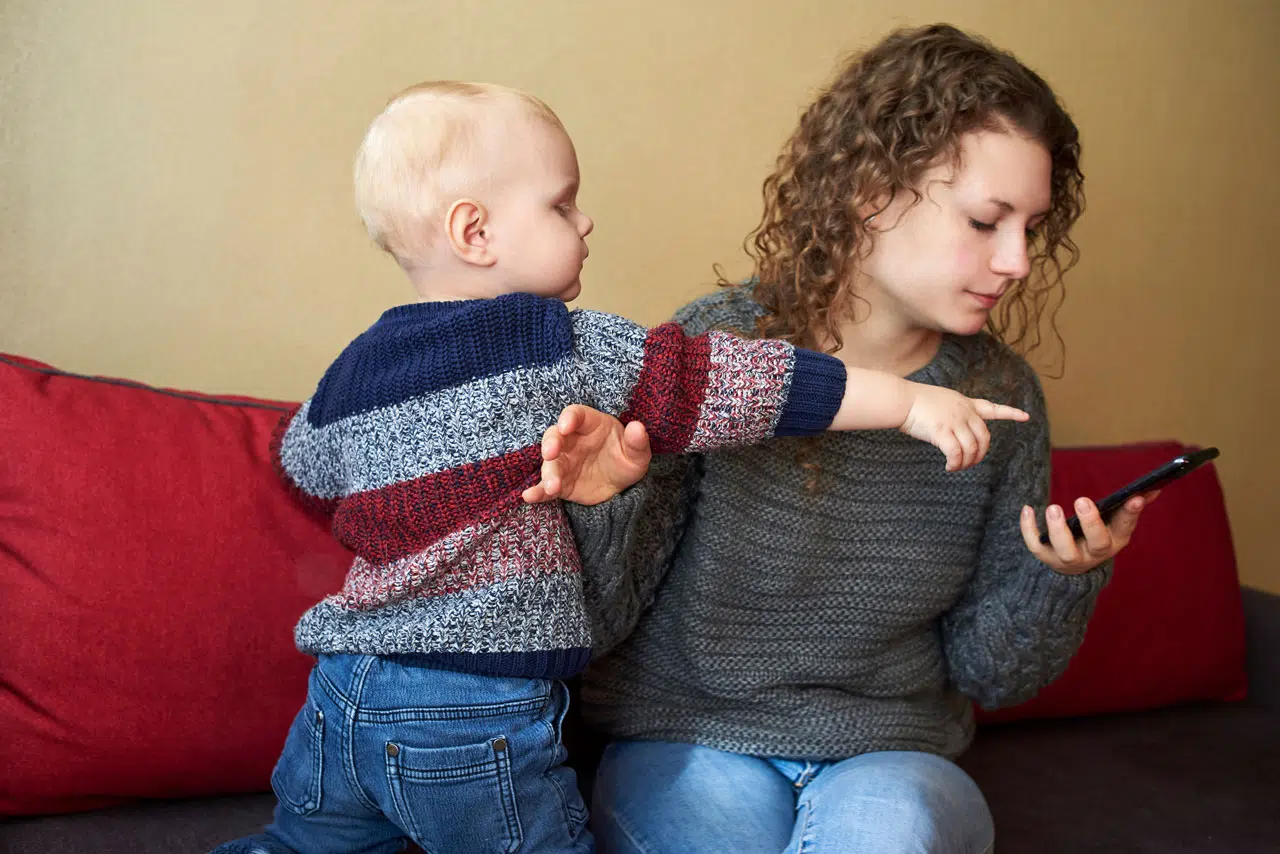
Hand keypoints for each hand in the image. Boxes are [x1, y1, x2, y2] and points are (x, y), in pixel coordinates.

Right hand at [522, 405, 651, 505]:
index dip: (569, 418)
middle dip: (550, 443)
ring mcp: (564, 462)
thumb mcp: (637, 453)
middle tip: (550, 453)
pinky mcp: (560, 483)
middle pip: (554, 436)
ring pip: (550, 464)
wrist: (622, 485)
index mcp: (590, 425)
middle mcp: (571, 441)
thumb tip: (638, 428)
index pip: (575, 415)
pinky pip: (546, 486)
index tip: (566, 425)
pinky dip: (537, 492)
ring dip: (548, 473)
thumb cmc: (626, 459)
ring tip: (553, 486)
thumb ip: (637, 441)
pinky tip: (529, 496)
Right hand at [899, 385, 1029, 470]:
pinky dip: (955, 464)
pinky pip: (956, 454)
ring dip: (966, 463)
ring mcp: (954, 421)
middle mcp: (964, 412)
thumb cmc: (913, 402)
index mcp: (964, 403)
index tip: (1026, 417)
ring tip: (956, 467)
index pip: (992, 408)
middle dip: (979, 455)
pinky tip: (949, 467)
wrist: (900, 399)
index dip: (1010, 413)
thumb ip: (952, 415)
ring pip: (971, 449)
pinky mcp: (943, 432)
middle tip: (968, 463)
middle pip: (984, 438)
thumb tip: (954, 432)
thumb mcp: (940, 403)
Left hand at [1019, 491, 1158, 573]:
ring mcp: (1069, 559)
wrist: (1073, 568)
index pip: (1125, 527)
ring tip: (1053, 508)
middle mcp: (1094, 554)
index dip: (1131, 514)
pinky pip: (1036, 547)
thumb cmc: (1096, 536)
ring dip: (1059, 530)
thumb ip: (1130, 507)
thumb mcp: (1115, 525)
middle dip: (1091, 523)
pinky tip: (1027, 509)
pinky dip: (1029, 529)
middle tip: (1082, 500)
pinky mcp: (1046, 557)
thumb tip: (1153, 488)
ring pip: (1066, 551)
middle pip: (1097, 543)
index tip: (1135, 497)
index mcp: (1114, 541)